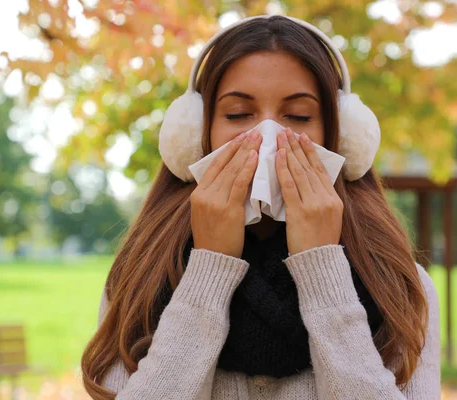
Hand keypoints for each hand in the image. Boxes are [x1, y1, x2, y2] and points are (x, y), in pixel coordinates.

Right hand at [190, 129, 261, 257]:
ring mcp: (214, 202)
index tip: (240, 137)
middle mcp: (204, 195)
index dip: (228, 150)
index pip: (214, 166)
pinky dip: (247, 169)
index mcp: (198, 195)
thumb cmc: (215, 240)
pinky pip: (238, 185)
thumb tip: (235, 180)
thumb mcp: (209, 215)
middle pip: (224, 165)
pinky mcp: (227, 210)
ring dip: (246, 152)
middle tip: (253, 132)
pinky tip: (255, 158)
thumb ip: (218, 197)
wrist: (213, 262)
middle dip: (240, 146)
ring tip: (257, 139)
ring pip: (232, 171)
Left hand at [275, 128, 342, 254]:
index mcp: (335, 200)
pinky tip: (279, 156)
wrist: (318, 264)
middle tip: (289, 131)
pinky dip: (284, 169)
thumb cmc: (318, 244)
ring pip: (300, 172)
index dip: (311, 153)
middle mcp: (327, 198)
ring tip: (282, 137)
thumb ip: (321, 201)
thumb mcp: (328, 220)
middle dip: (298, 147)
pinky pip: (290, 186)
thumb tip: (309, 184)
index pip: (321, 170)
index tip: (304, 138)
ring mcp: (315, 204)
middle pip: (310, 167)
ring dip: (290, 152)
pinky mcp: (301, 212)